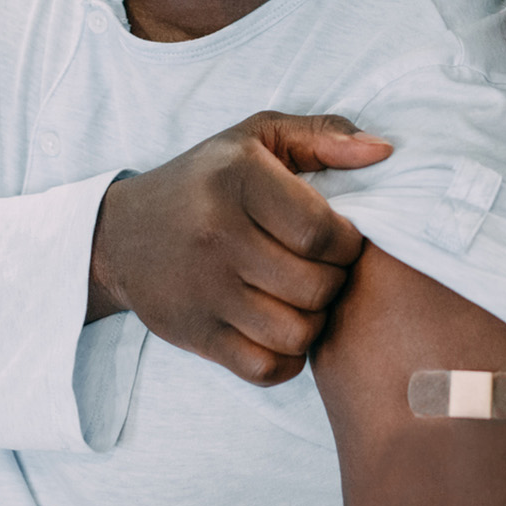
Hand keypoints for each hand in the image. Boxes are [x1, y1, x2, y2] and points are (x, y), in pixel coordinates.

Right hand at [88, 111, 389, 385]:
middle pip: (316, 287)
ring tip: (305, 298)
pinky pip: (265, 368)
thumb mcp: (257, 138)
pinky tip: (282, 331)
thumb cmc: (207, 180)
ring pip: (297, 333)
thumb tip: (384, 151)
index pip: (324, 232)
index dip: (350, 243)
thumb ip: (324, 136)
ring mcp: (203, 290)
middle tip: (324, 269)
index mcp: (239, 179)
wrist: (121, 234)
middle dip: (335, 282)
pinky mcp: (194, 333)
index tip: (342, 239)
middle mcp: (217, 235)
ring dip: (314, 321)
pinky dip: (287, 359)